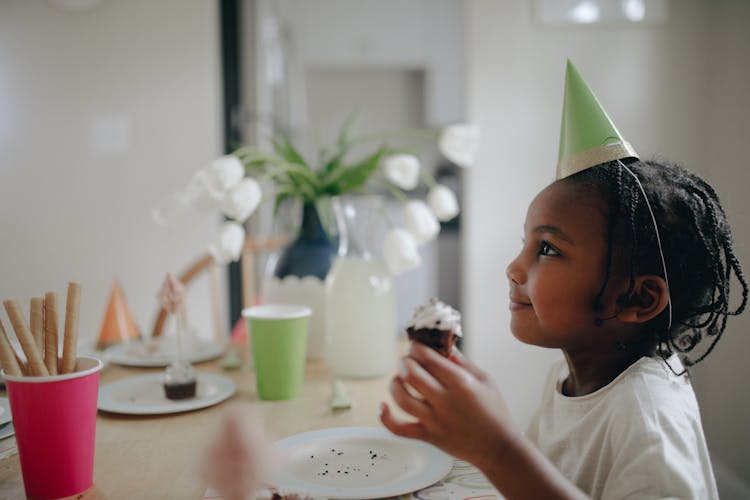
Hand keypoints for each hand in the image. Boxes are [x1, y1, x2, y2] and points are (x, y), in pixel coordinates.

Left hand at [380, 343, 518, 469]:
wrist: (498, 448)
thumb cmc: (494, 411)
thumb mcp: (485, 379)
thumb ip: (462, 361)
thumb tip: (443, 344)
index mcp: (461, 383)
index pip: (428, 357)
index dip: (416, 348)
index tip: (415, 346)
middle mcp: (445, 401)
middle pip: (412, 374)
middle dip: (404, 361)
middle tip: (407, 360)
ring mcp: (435, 421)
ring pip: (402, 398)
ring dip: (395, 383)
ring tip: (400, 379)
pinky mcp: (428, 437)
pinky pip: (399, 428)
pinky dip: (386, 417)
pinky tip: (384, 406)